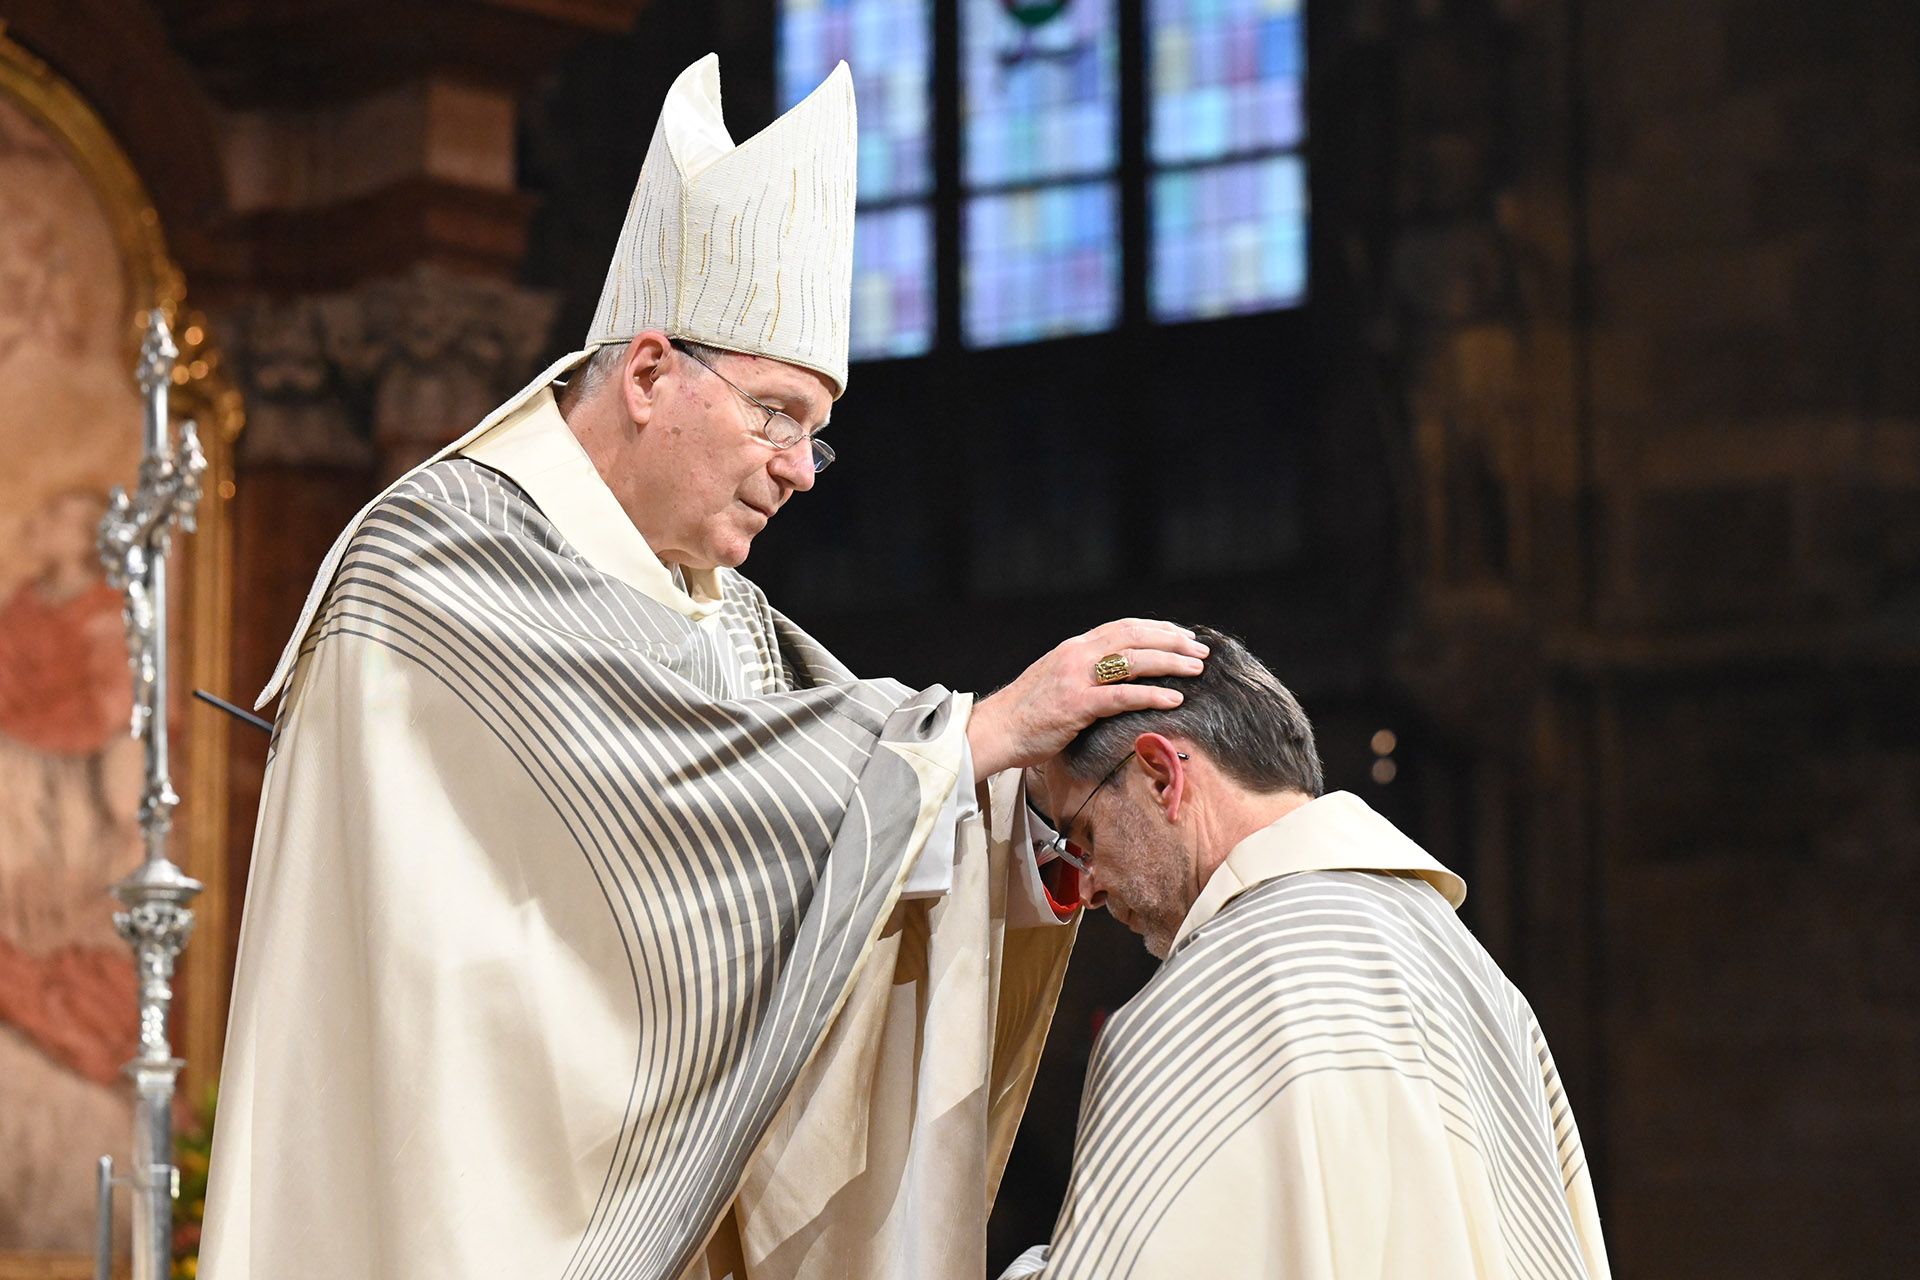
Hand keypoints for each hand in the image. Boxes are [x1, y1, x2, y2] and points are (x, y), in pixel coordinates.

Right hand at [968, 619, 1207, 780]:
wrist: (995, 730)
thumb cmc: (1028, 713)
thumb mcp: (1057, 680)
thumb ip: (1085, 672)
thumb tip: (1118, 676)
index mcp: (1074, 647)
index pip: (1124, 627)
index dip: (1158, 629)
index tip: (1183, 637)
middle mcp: (1077, 654)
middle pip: (1134, 636)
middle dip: (1172, 642)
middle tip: (1200, 651)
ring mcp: (1075, 678)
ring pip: (1132, 660)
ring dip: (1170, 663)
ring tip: (1196, 670)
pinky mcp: (1075, 705)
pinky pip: (1121, 696)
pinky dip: (1151, 694)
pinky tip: (1174, 699)